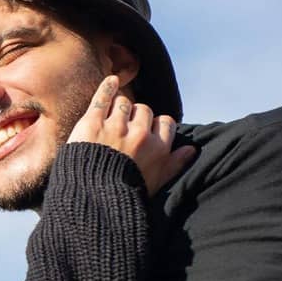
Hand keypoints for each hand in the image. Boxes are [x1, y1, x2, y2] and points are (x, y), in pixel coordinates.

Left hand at [68, 76, 195, 195]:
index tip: (147, 131)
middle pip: (144, 110)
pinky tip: (110, 80)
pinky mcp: (92, 123)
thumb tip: (191, 150)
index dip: (155, 125)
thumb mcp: (155, 183)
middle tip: (124, 128)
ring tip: (110, 119)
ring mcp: (115, 127)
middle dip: (136, 117)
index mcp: (158, 148)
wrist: (90, 200)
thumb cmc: (123, 195)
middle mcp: (140, 134)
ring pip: (124, 103)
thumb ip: (174, 164)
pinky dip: (107, 87)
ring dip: (118, 108)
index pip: (165, 122)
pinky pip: (103, 98)